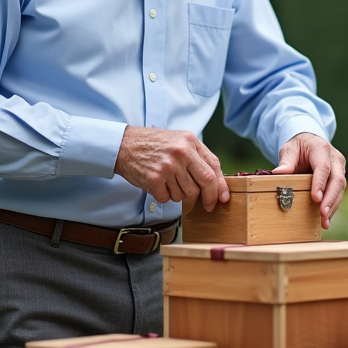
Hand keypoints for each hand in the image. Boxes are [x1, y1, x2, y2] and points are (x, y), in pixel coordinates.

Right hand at [114, 126, 228, 211]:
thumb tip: (215, 180)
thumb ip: (198, 156)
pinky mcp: (155, 180)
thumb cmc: (154, 145)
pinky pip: (168, 198)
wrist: (124, 145)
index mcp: (190, 142)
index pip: (213, 167)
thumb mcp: (179, 141)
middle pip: (205, 183)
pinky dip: (164, 196)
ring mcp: (168, 167)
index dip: (220, 186)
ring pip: (186, 194)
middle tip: (208, 206)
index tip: (223, 198)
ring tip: (169, 181)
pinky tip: (158, 184)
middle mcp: (181, 153)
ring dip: (179, 194)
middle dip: (209, 198)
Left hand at [272, 133, 345, 228]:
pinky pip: (338, 194)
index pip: (323, 167)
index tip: (315, 198)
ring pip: (340, 189)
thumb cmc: (298, 147)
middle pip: (337, 180)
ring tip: (324, 222)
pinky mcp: (339, 178)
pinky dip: (332, 207)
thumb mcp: (289, 149)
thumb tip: (277, 173)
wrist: (310, 143)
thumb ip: (286, 161)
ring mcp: (340, 169)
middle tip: (323, 214)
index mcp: (321, 149)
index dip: (320, 183)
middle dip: (330, 199)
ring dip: (333, 206)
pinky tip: (326, 220)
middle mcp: (335, 159)